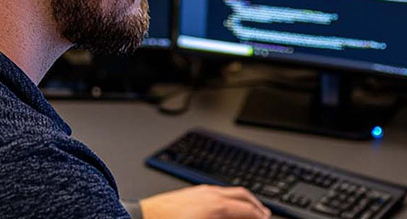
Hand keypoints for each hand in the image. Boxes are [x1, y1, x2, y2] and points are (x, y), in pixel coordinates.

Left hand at [140, 184, 270, 218]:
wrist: (142, 218)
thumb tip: (239, 218)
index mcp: (217, 206)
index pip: (248, 210)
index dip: (260, 216)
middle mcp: (211, 194)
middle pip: (243, 196)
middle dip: (256, 205)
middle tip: (264, 214)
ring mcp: (201, 190)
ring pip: (231, 191)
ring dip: (243, 200)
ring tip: (249, 209)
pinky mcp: (192, 192)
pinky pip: (218, 191)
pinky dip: (230, 198)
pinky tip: (226, 206)